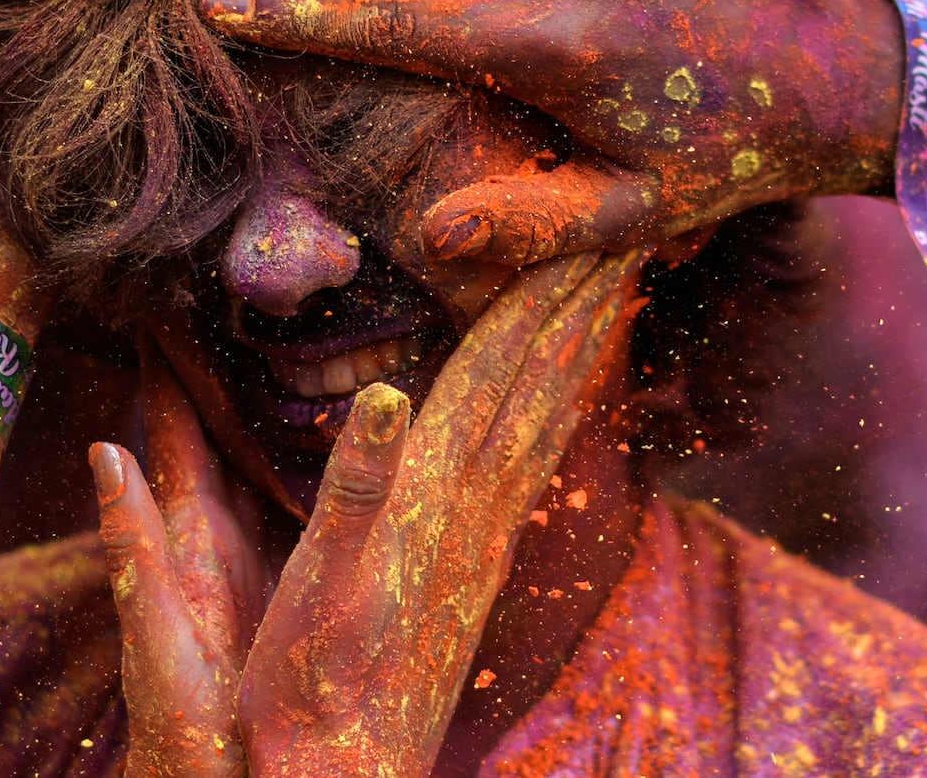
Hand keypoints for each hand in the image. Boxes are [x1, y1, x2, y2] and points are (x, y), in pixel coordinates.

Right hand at [92, 250, 646, 776]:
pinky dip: (554, 416)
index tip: (570, 237)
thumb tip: (386, 393)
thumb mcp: (318, 586)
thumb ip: (354, 487)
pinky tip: (559, 405)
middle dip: (571, 310)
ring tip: (605, 299)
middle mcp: (471, 514)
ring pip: (542, 426)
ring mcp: (481, 543)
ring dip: (574, 355)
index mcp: (429, 499)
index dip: (528, 304)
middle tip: (618, 238)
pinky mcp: (477, 572)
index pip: (490, 378)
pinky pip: (530, 470)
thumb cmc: (308, 689)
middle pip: (533, 389)